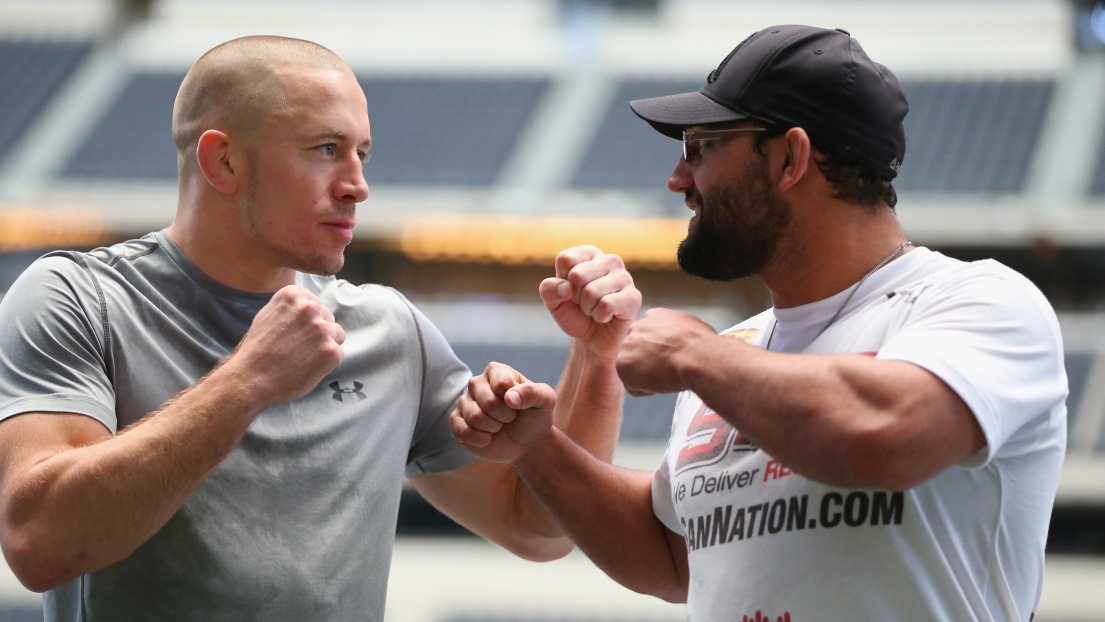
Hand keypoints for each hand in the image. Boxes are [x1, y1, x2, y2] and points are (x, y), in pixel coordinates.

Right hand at [227, 285, 344, 404]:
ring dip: (326, 345)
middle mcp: (310, 307)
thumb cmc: (257, 350)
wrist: (252, 378)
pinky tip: (308, 368)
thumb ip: (290, 308)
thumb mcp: (268, 315)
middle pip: (327, 317)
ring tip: (305, 358)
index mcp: (293, 295)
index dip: (308, 319)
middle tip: (300, 348)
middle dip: (318, 331)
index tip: (297, 332)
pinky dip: (326, 363)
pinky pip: (337, 353)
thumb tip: (308, 306)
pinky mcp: (331, 350)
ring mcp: (322, 329)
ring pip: (337, 334)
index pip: (314, 302)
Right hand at [450, 362, 556, 463]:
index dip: (515, 401)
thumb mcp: (546, 401)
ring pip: (475, 418)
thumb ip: (534, 393)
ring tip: (499, 426)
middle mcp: (476, 383)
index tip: (521, 405)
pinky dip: (481, 440)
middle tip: (511, 418)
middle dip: (506, 417)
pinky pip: (463, 432)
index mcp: (496, 371)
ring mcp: (464, 403)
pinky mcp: (456, 423)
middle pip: (488, 402)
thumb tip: (509, 397)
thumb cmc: (535, 416)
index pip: (501, 384)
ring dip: (494, 428)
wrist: (527, 442)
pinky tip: (488, 438)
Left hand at [539, 246, 641, 360]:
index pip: (565, 259)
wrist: (593, 340)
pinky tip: (607, 316)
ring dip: (588, 309)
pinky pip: (606, 305)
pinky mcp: (634, 297)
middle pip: (577, 275)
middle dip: (575, 297)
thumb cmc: (575, 314)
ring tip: (596, 310)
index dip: (562, 282)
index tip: (571, 291)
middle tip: (584, 303)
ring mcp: (625, 277)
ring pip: (591, 292)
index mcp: (590, 254)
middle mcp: (610, 260)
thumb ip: (548, 289)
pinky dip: (600, 316)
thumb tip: (565, 287)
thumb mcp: (553, 302)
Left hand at [617, 308, 716, 395]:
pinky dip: (647, 390)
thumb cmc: (700, 344)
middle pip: (637, 350)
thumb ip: (680, 330)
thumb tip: (688, 337)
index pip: (648, 334)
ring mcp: (627, 346)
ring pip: (634, 368)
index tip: (668, 356)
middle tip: (665, 369)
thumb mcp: (692, 326)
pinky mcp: (623, 365)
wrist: (694, 356)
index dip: (658, 349)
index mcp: (654, 316)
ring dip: (647, 376)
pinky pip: (633, 386)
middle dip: (648, 361)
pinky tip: (661, 384)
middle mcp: (636, 327)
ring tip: (666, 377)